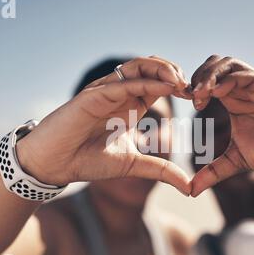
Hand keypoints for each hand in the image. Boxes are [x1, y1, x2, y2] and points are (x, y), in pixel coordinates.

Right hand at [17, 57, 191, 194]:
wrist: (54, 165)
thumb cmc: (88, 161)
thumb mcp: (134, 165)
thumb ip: (162, 171)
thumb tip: (190, 188)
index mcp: (130, 105)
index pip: (159, 84)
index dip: (180, 87)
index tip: (199, 99)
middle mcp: (119, 94)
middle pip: (151, 68)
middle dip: (175, 72)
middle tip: (194, 88)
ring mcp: (105, 92)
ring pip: (137, 66)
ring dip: (162, 69)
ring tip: (181, 81)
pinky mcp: (92, 96)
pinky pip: (122, 83)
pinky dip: (145, 82)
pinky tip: (165, 87)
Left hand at [190, 55, 253, 195]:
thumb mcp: (236, 161)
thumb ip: (213, 172)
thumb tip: (191, 191)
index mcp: (232, 100)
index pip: (206, 81)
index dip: (191, 87)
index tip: (182, 102)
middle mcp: (242, 89)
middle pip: (213, 65)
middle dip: (197, 76)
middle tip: (190, 97)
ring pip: (229, 65)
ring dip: (211, 75)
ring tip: (200, 93)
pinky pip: (249, 76)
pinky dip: (232, 80)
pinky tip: (219, 92)